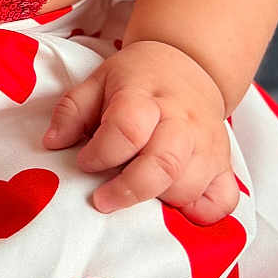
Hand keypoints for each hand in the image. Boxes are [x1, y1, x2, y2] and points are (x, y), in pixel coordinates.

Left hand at [42, 40, 238, 224]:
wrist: (189, 63)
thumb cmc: (137, 80)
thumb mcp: (98, 82)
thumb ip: (72, 111)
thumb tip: (52, 143)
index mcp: (147, 97)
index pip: (126, 129)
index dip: (100, 153)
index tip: (84, 162)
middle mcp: (182, 121)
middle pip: (163, 164)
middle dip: (129, 190)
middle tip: (102, 200)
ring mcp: (208, 144)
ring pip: (190, 186)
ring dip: (159, 200)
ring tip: (137, 193)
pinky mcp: (225, 163)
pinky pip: (223, 200)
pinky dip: (203, 213)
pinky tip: (179, 209)